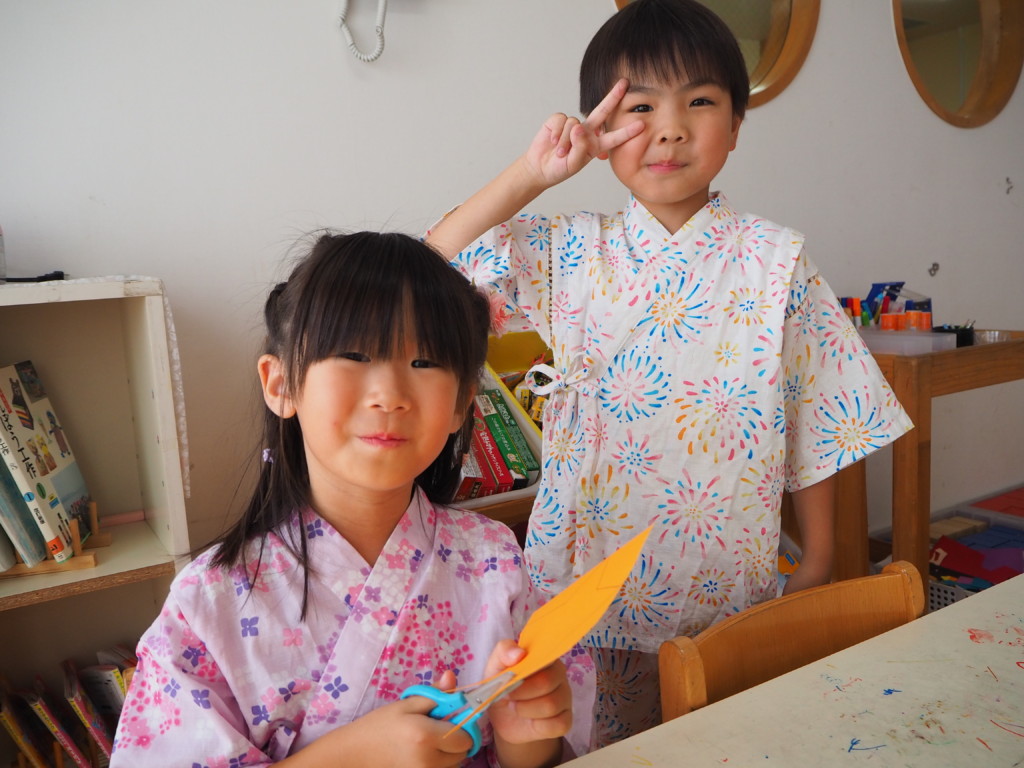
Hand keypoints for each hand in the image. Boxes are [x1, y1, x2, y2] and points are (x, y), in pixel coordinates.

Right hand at [341, 671, 473, 767]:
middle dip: (456, 740)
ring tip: (426, 742)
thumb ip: (434, 694)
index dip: (463, 726)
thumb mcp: (406, 704)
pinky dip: (438, 763)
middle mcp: (429, 761)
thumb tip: (452, 677)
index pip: (466, 738)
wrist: (355, 754)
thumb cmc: (379, 725)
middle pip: (462, 753)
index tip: (451, 718)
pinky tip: (422, 754)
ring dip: (448, 753)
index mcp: (426, 736)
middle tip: (437, 729)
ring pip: (453, 764)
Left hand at [486, 640, 571, 747]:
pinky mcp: (566, 720)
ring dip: (526, 709)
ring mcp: (565, 698)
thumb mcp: (496, 667)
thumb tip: (519, 653)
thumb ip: (504, 652)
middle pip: (546, 682)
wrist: (503, 718)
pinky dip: (539, 725)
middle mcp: (559, 675)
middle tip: (508, 695)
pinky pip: (558, 724)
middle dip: (521, 692)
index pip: (544, 657)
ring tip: (516, 707)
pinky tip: (531, 721)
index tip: (510, 678)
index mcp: (544, 657)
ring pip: (551, 705)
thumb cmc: (503, 686)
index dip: (525, 670)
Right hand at [521, 78, 643, 187]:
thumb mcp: (573, 164)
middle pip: (603, 111)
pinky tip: (553, 142)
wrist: (539, 168)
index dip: (627, 132)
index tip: (641, 126)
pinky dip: (557, 133)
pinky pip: (561, 121)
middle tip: (625, 83)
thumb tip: (577, 127)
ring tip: (560, 153)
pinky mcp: (558, 121)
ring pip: (574, 123)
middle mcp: (586, 132)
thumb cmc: (559, 169)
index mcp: (595, 145)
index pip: (613, 137)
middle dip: (613, 96)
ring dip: (566, 141)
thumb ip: (579, 147)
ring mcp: (572, 125)